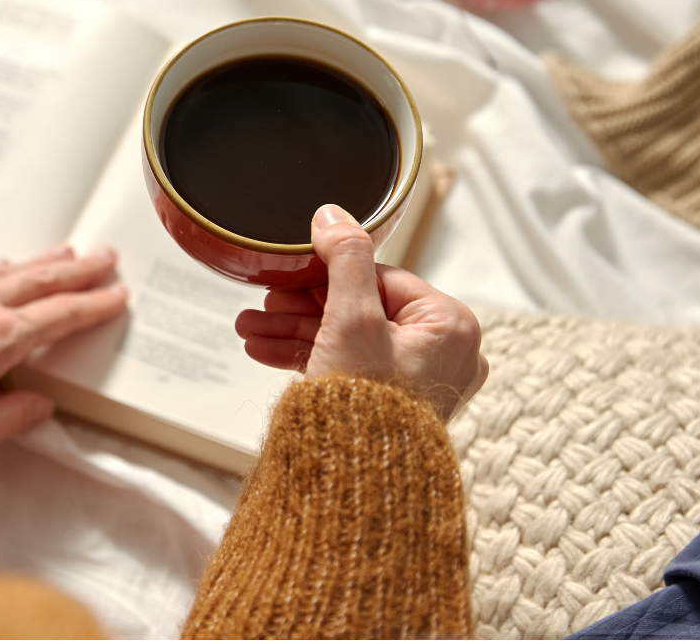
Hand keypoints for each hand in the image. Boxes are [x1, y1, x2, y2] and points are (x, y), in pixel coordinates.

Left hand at [0, 245, 126, 458]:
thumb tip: (38, 404)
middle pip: (44, 281)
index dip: (94, 305)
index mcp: (1, 338)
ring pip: (14, 271)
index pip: (61, 316)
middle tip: (106, 257)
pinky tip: (8, 265)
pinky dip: (8, 267)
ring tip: (68, 251)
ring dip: (46, 261)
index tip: (116, 295)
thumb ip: (14, 416)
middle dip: (80, 270)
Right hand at [235, 204, 487, 420]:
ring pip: (348, 340)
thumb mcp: (351, 317)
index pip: (382, 278)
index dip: (328, 276)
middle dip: (301, 308)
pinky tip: (265, 351)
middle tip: (263, 305)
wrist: (358, 484)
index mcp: (450, 325)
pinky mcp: (395, 405)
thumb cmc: (367, 406)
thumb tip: (334, 215)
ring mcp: (419, 381)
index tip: (290, 278)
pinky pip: (349, 367)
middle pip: (360, 309)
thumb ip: (344, 259)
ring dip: (295, 332)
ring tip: (249, 330)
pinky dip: (310, 358)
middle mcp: (444, 352)